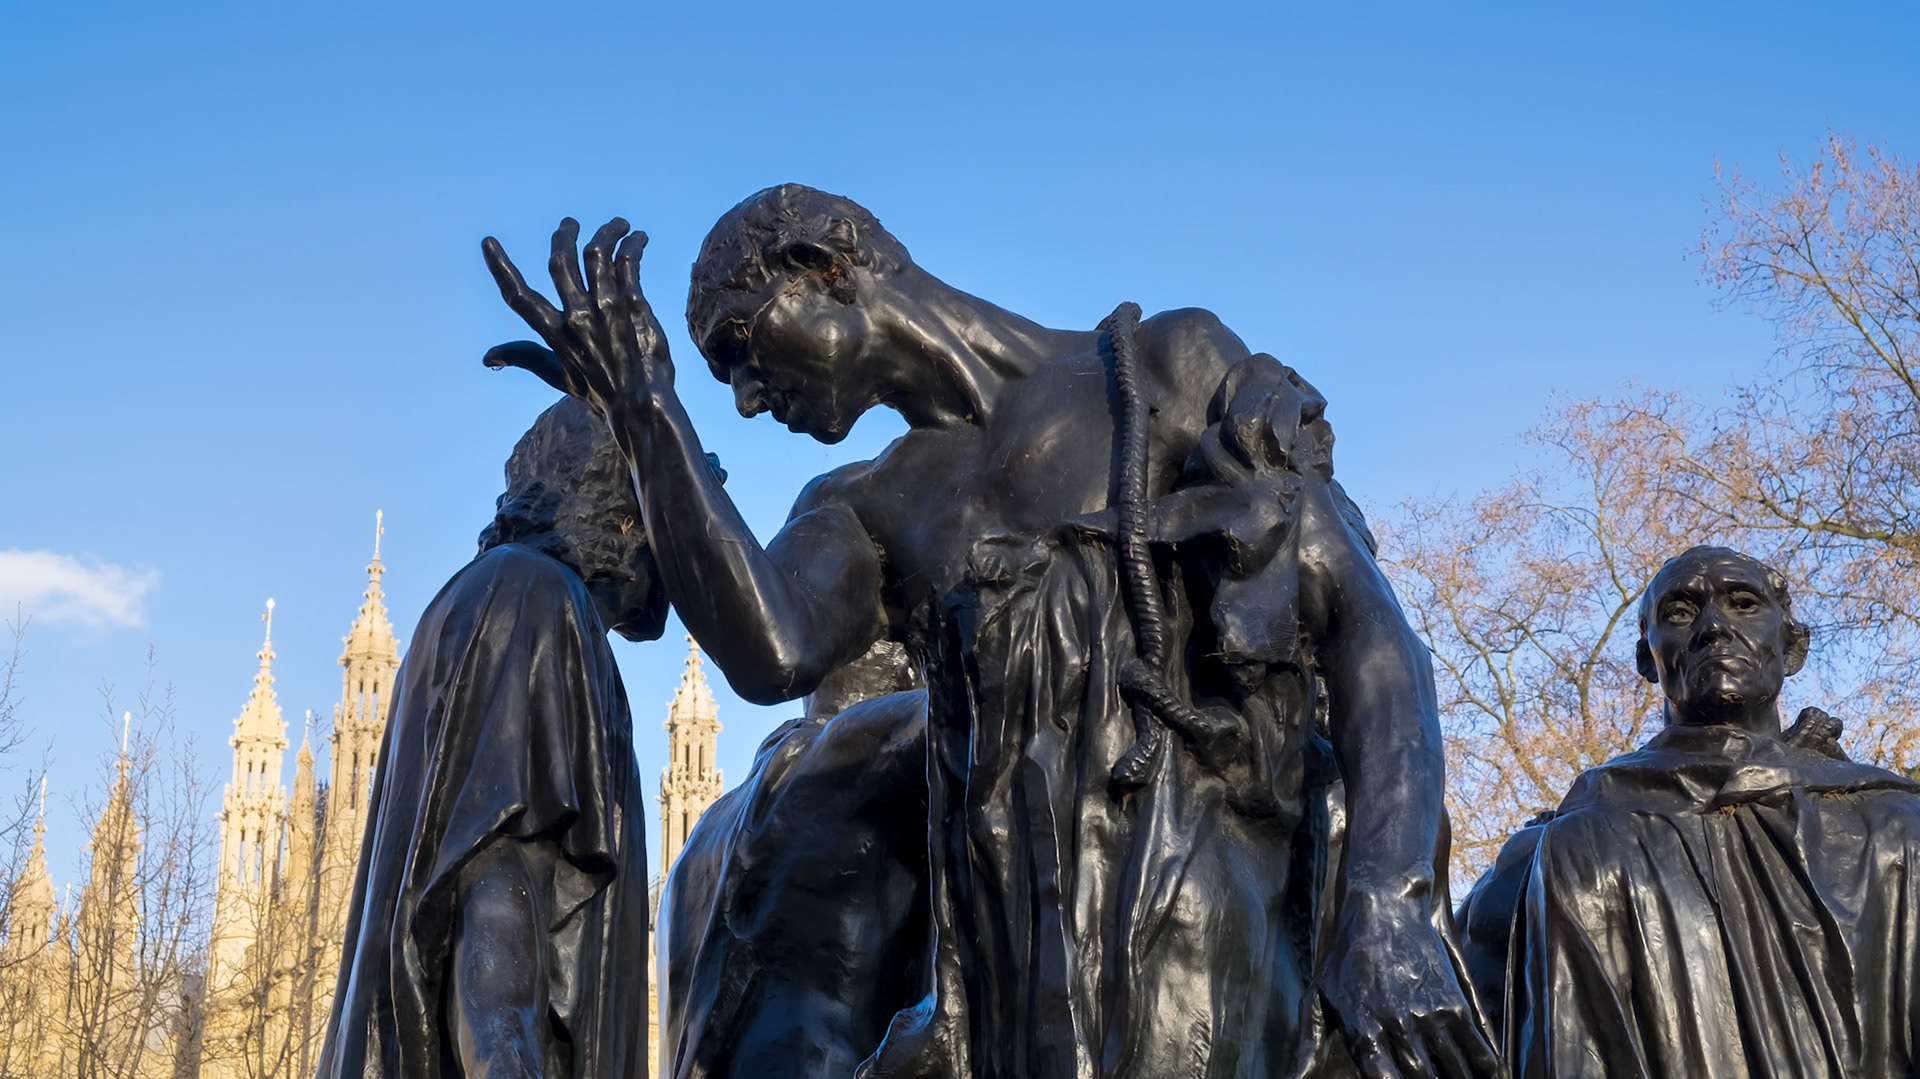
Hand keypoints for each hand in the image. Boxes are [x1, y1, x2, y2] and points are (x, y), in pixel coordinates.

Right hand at [480, 217, 671, 414]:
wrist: (642, 404)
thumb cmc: (602, 393)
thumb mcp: (559, 378)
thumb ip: (526, 358)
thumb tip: (488, 357)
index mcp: (555, 333)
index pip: (519, 297)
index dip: (501, 268)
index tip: (488, 243)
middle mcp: (576, 316)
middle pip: (561, 260)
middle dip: (564, 235)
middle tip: (570, 223)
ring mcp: (606, 307)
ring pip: (597, 253)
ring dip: (606, 231)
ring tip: (618, 223)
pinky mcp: (633, 303)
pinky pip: (629, 261)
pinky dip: (633, 244)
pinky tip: (638, 237)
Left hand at [1297, 899, 1502, 1078]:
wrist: (1382, 908)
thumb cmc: (1344, 957)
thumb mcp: (1317, 997)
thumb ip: (1308, 1046)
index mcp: (1361, 1030)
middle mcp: (1396, 1026)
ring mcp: (1428, 1015)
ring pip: (1451, 1069)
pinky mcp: (1453, 1002)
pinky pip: (1476, 1047)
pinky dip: (1485, 1068)